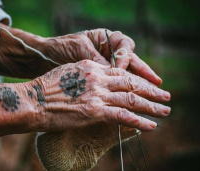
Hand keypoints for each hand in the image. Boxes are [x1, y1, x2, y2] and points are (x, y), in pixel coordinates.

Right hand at [28, 60, 169, 131]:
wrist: (32, 100)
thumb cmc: (45, 89)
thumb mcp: (67, 73)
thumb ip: (85, 76)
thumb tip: (97, 84)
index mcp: (91, 67)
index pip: (121, 73)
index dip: (136, 80)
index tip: (146, 85)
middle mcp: (97, 78)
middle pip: (131, 84)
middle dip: (150, 91)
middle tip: (165, 96)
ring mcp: (97, 95)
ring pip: (131, 99)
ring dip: (151, 106)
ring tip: (164, 111)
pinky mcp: (94, 111)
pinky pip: (123, 116)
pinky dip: (139, 121)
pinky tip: (150, 125)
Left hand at [43, 29, 161, 84]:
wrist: (42, 58)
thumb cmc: (59, 48)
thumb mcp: (78, 50)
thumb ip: (96, 59)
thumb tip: (114, 70)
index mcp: (104, 39)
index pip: (124, 47)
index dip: (126, 59)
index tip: (121, 69)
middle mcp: (107, 53)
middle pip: (131, 62)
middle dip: (144, 75)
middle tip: (158, 86)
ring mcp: (103, 66)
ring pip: (126, 75)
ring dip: (140, 85)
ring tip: (155, 94)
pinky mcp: (98, 80)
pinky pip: (115, 85)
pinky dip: (124, 93)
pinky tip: (134, 101)